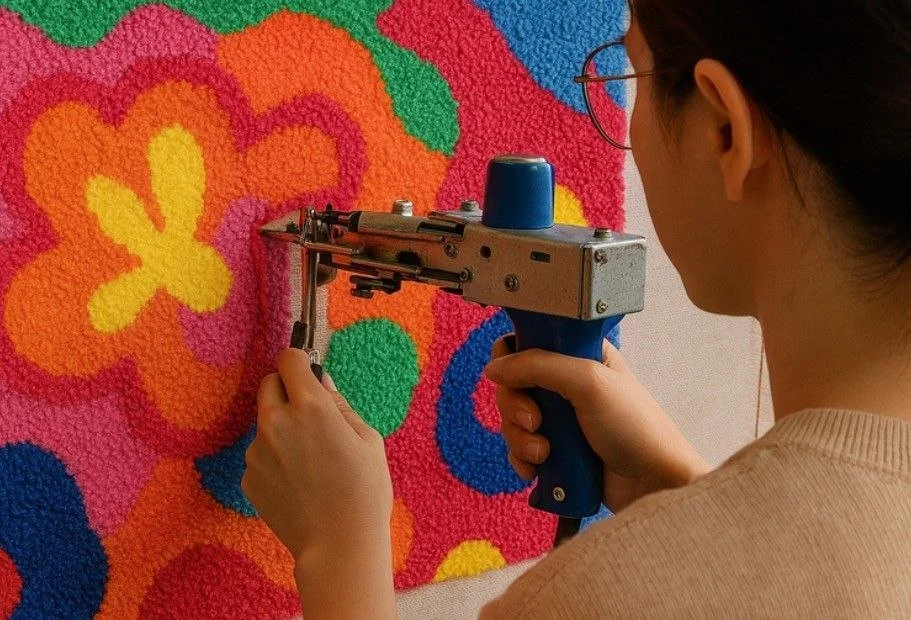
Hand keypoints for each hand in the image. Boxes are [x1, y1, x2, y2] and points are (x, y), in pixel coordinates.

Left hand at [242, 348, 394, 617]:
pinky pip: (261, 455)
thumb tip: (320, 383)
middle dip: (286, 390)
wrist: (339, 545)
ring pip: (265, 423)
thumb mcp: (368, 438)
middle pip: (268, 384)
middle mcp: (277, 422)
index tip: (307, 372)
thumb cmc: (364, 491)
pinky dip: (275, 461)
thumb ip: (339, 404)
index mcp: (311, 406)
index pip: (289, 359)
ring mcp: (258, 451)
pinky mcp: (249, 477)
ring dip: (281, 429)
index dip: (299, 362)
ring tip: (311, 462)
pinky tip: (299, 483)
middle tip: (310, 415)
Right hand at [485, 338, 709, 511]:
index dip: (512, 358)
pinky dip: (523, 459)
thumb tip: (493, 369)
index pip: (527, 342)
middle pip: (512, 384)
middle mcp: (566, 383)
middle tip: (537, 422)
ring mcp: (560, 418)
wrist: (654, 484)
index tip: (512, 376)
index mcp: (578, 354)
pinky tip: (538, 469)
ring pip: (513, 420)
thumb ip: (538, 365)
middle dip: (516, 408)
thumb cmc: (635, 427)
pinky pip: (520, 449)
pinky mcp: (556, 449)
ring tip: (545, 453)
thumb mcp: (588, 382)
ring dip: (521, 438)